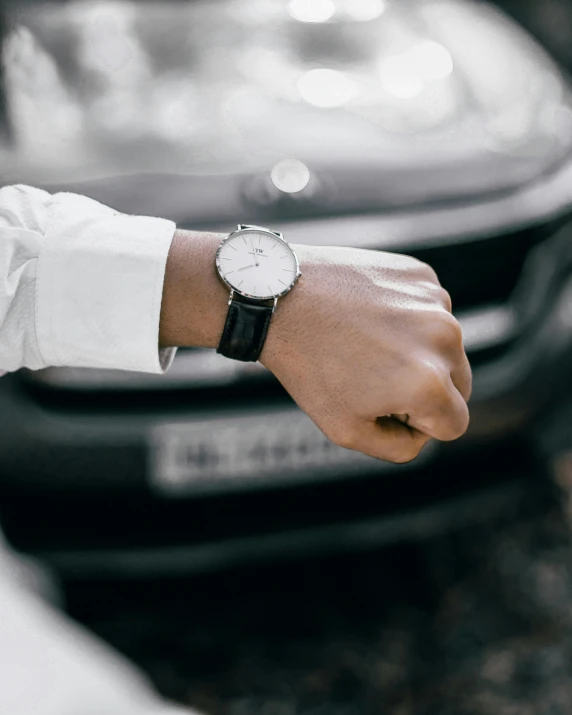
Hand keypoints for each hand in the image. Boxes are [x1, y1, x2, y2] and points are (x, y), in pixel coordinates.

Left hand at [160, 233, 470, 463]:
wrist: (279, 298)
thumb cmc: (308, 366)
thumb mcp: (346, 430)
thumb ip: (399, 447)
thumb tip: (425, 432)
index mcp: (429, 384)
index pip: (455, 424)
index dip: (419, 425)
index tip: (382, 406)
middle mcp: (443, 339)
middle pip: (459, 384)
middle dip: (426, 390)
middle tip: (373, 377)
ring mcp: (435, 301)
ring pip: (445, 346)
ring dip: (418, 352)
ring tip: (366, 344)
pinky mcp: (421, 275)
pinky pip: (430, 310)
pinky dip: (408, 318)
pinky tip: (369, 316)